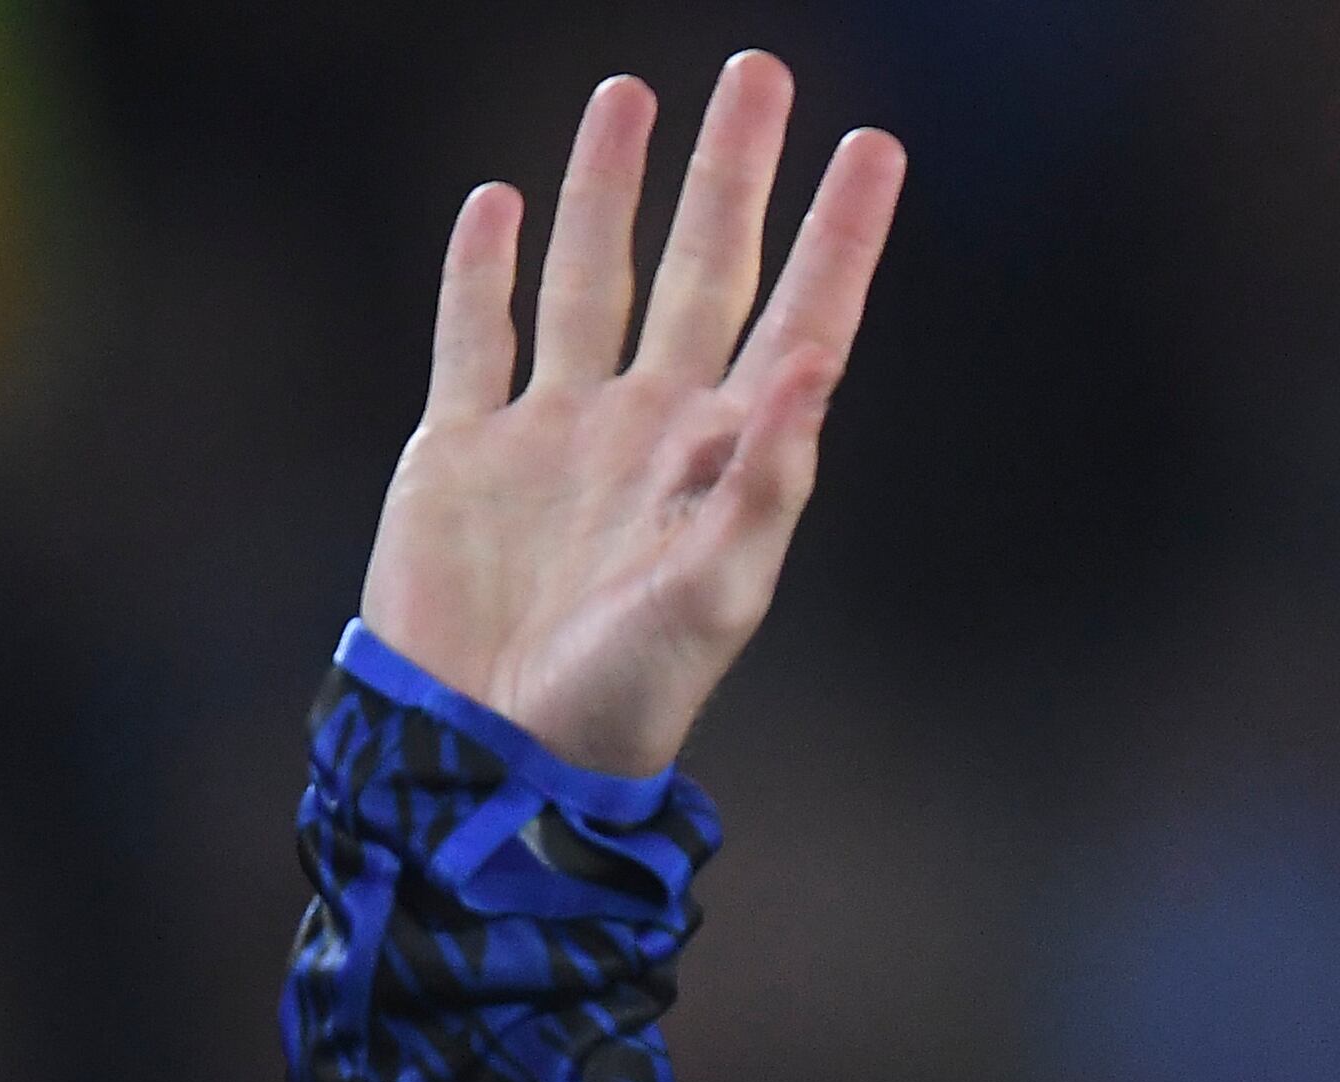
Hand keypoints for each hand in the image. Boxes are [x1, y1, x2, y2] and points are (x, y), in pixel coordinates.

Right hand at [359, 55, 904, 775]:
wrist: (492, 754)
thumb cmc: (623, 696)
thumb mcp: (716, 594)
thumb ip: (766, 479)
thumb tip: (813, 362)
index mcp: (722, 459)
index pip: (798, 319)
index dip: (838, 236)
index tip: (876, 146)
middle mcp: (648, 428)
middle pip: (701, 267)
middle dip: (731, 172)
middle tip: (760, 70)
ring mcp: (555, 434)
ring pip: (590, 277)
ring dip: (608, 188)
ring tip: (630, 94)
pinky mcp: (464, 454)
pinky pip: (475, 338)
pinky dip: (482, 270)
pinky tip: (499, 203)